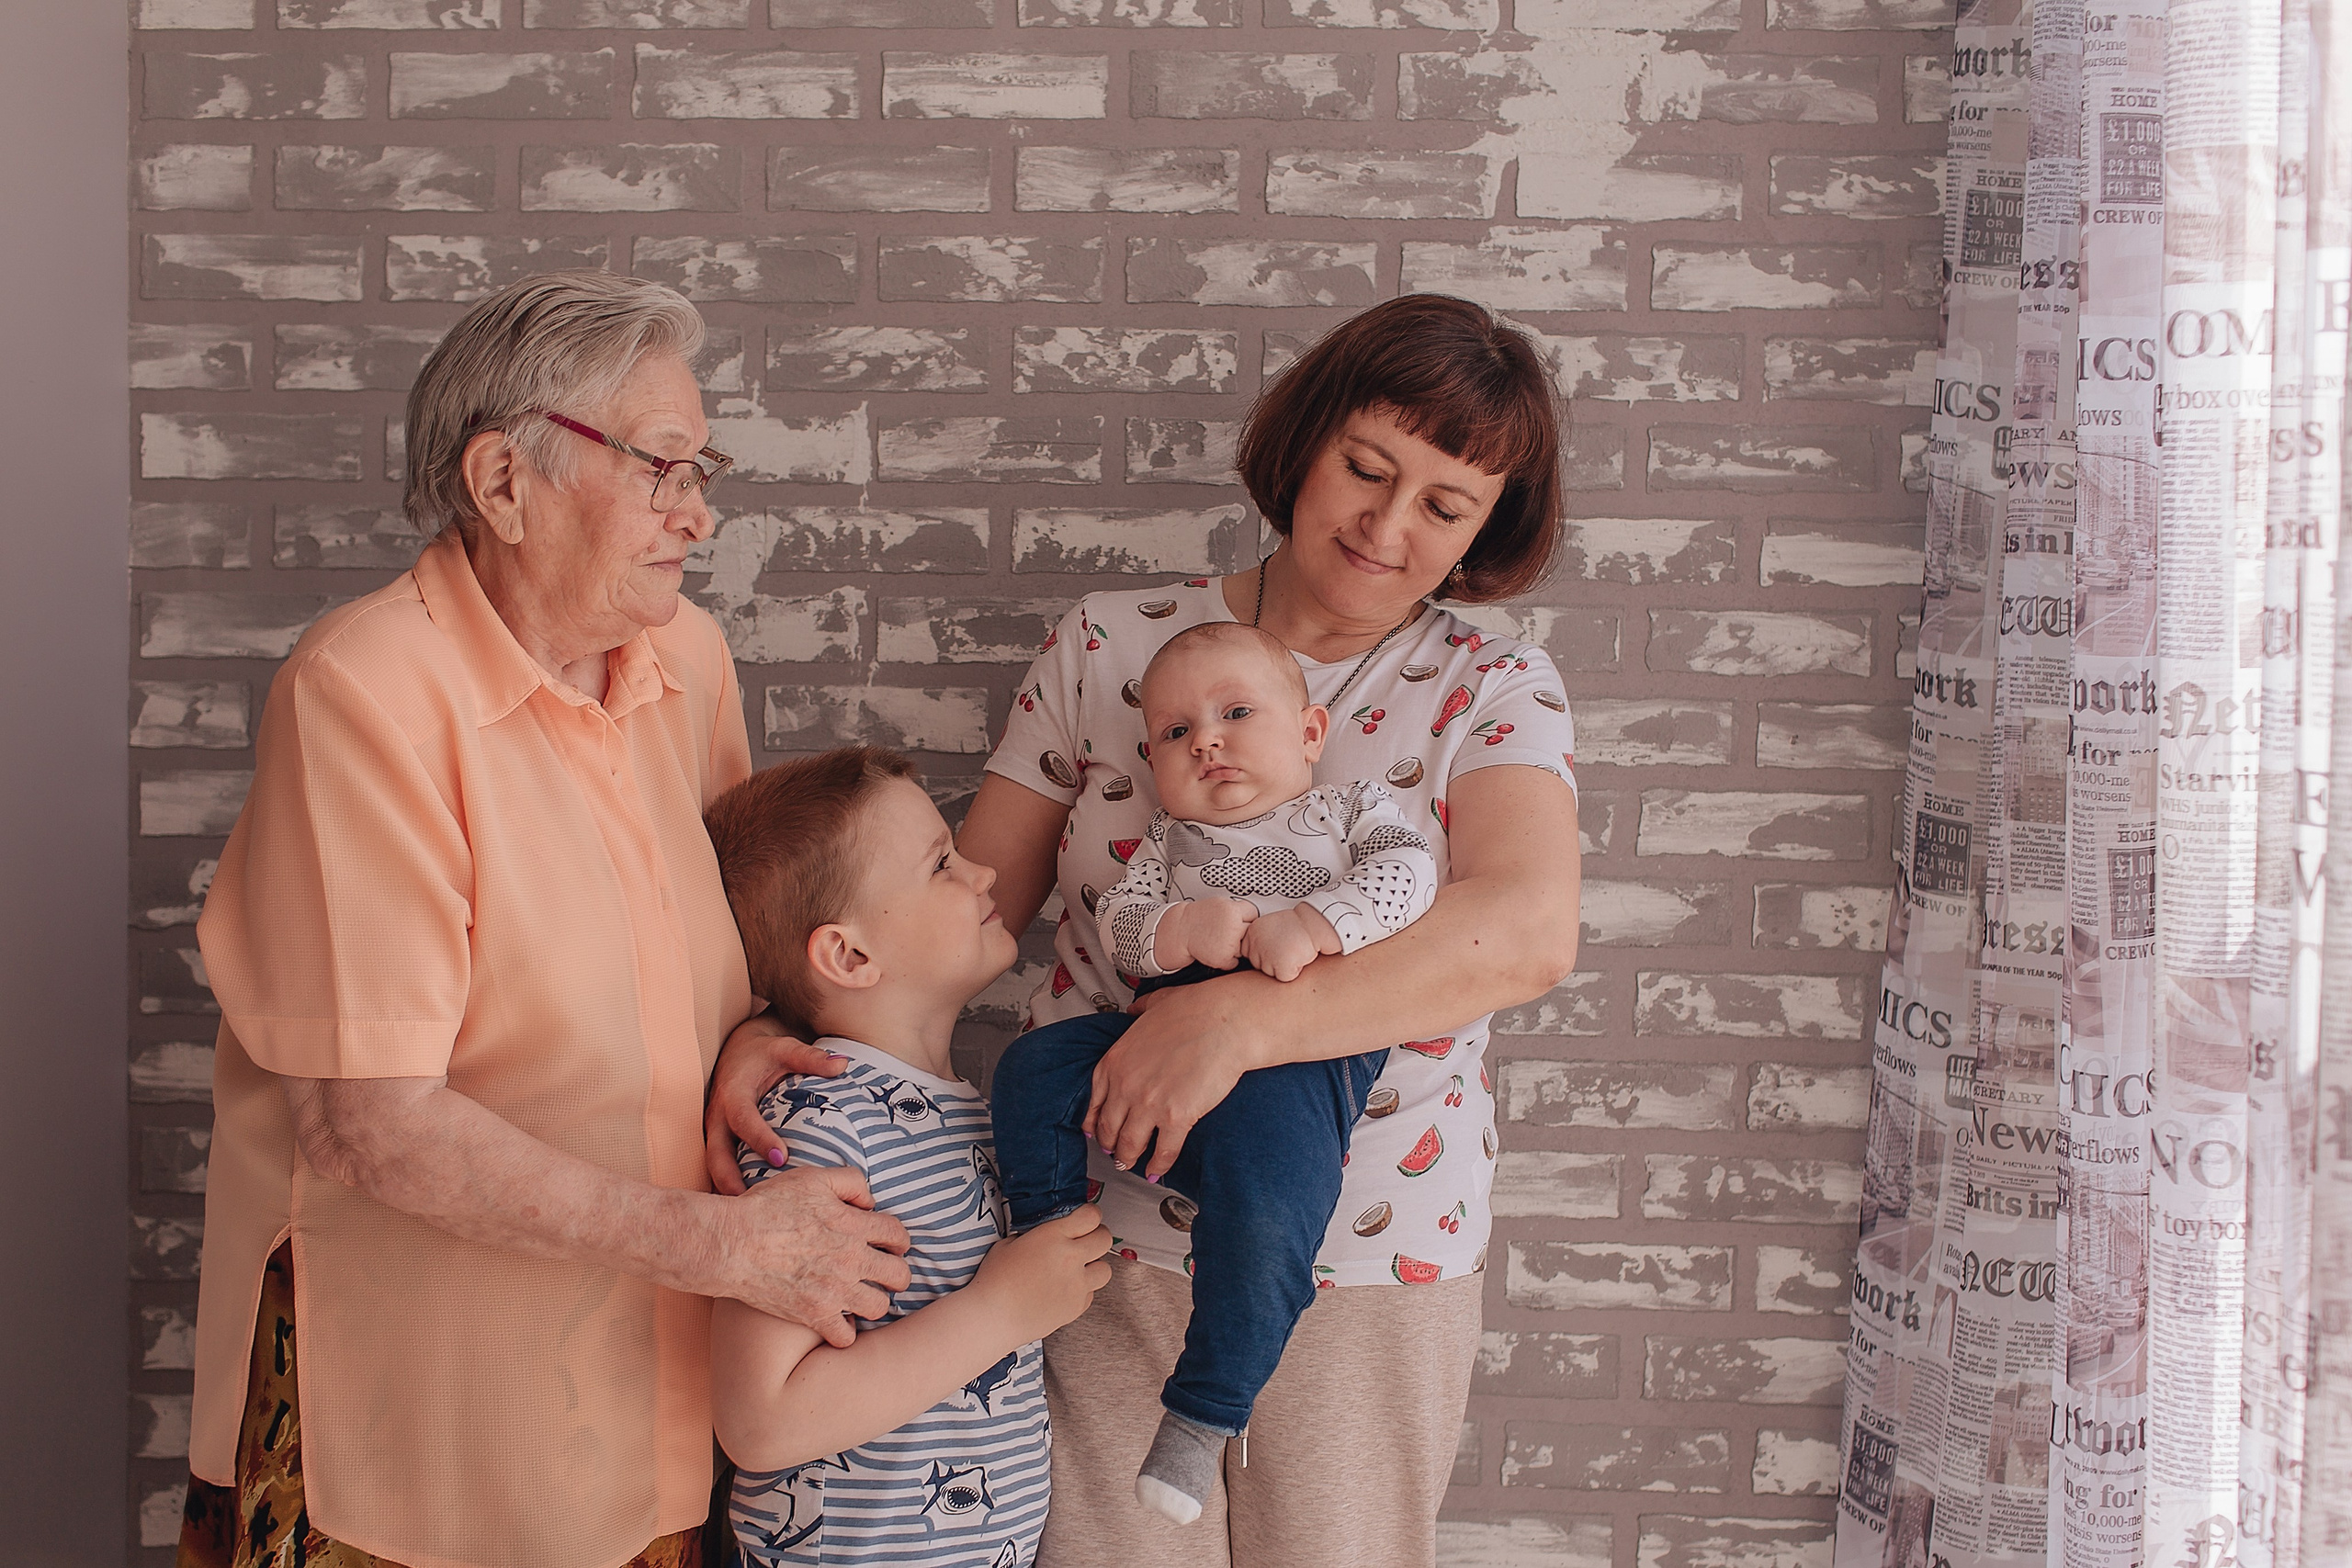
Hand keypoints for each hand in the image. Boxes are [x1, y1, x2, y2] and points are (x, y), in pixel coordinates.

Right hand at [706, 1013, 853, 1194]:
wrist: (736, 1056)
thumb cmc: (764, 1055)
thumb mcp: (785, 1049)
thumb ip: (810, 1058)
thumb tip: (842, 1064)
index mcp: (733, 1095)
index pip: (743, 1119)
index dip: (760, 1139)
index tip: (781, 1158)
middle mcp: (718, 1119)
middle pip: (716, 1154)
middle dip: (730, 1179)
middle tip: (755, 1202)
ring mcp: (716, 1136)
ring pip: (714, 1168)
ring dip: (728, 1191)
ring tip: (751, 1218)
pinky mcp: (720, 1146)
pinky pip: (721, 1171)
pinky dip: (731, 1190)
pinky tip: (751, 1211)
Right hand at [718, 1164, 912, 1346]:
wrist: (731, 1244)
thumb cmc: (766, 1207)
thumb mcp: (811, 1178)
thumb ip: (849, 1182)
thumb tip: (870, 1202)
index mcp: (853, 1226)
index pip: (899, 1235)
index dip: (898, 1240)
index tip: (890, 1245)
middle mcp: (851, 1260)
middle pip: (899, 1275)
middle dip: (895, 1273)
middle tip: (882, 1273)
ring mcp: (835, 1291)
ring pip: (879, 1307)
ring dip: (874, 1302)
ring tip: (861, 1296)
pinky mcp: (814, 1315)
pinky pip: (846, 1337)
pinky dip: (845, 1331)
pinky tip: (837, 1320)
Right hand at [975, 1205, 1113, 1340]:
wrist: (994, 1317)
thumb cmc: (995, 1280)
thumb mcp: (1008, 1244)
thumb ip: (1033, 1237)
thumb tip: (1042, 1237)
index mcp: (1053, 1236)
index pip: (1091, 1216)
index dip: (1090, 1214)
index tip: (1085, 1216)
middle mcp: (1071, 1258)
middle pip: (1104, 1239)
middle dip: (1097, 1236)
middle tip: (1086, 1239)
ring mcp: (1077, 1285)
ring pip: (1105, 1269)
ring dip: (1094, 1266)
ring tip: (1078, 1268)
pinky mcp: (1076, 1307)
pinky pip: (1091, 1293)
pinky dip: (1082, 1290)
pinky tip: (1065, 1290)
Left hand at [1086, 972, 1265, 1181]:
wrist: (1226, 1021)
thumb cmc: (1198, 1009)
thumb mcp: (1156, 1003)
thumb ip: (1139, 1011)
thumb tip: (1133, 1010)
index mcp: (1116, 1060)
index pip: (1095, 1101)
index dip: (1094, 1122)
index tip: (1096, 1132)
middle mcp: (1125, 1085)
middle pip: (1108, 1128)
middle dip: (1110, 1145)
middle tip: (1114, 1153)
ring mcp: (1149, 1104)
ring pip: (1129, 1145)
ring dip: (1128, 1159)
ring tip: (1131, 1165)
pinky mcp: (1176, 1118)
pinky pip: (1163, 1152)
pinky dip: (1158, 1165)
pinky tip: (1157, 1171)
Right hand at [1154, 897, 1253, 971]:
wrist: (1180, 931)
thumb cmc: (1199, 918)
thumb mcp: (1220, 904)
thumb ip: (1238, 910)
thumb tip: (1258, 915)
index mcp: (1232, 910)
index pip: (1254, 915)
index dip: (1247, 919)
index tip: (1239, 921)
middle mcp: (1233, 926)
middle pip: (1251, 933)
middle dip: (1243, 934)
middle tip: (1229, 933)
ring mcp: (1229, 943)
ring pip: (1244, 949)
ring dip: (1236, 948)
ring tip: (1220, 941)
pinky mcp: (1224, 958)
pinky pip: (1234, 963)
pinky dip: (1228, 960)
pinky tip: (1216, 951)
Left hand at [1238, 905, 1340, 982]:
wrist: (1316, 924)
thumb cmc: (1298, 926)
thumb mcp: (1270, 926)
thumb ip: (1259, 939)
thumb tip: (1253, 957)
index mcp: (1252, 931)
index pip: (1247, 953)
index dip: (1264, 952)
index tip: (1277, 944)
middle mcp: (1256, 943)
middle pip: (1258, 965)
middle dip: (1272, 961)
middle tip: (1287, 947)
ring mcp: (1268, 955)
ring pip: (1270, 973)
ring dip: (1282, 966)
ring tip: (1293, 951)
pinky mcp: (1281, 965)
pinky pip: (1284, 977)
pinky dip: (1293, 971)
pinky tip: (1298, 957)